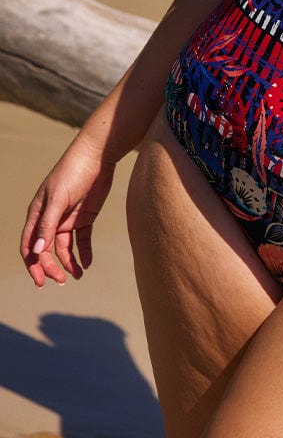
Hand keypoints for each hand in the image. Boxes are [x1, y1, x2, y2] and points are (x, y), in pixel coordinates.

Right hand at [20, 134, 116, 286]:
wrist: (97, 156)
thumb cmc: (72, 172)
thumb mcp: (58, 199)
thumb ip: (48, 225)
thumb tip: (37, 252)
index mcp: (38, 214)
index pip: (30, 245)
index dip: (33, 264)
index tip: (41, 281)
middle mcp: (50, 219)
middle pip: (47, 250)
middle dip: (51, 267)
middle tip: (62, 280)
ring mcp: (68, 219)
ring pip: (64, 248)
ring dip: (68, 263)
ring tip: (77, 275)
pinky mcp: (85, 217)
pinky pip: (82, 240)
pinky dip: (83, 253)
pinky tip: (87, 264)